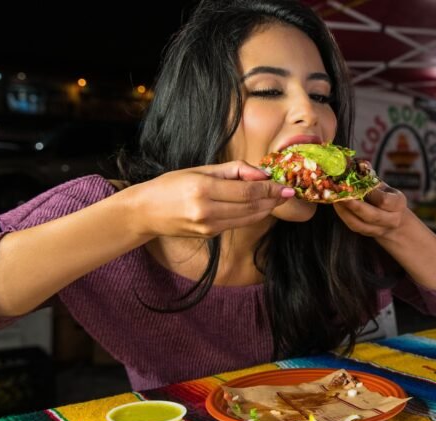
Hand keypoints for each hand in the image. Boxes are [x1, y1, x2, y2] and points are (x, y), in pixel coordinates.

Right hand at [129, 160, 294, 237]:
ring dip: (266, 209)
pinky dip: (252, 215)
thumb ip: (233, 170)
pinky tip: (260, 207)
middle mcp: (206, 210)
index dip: (270, 189)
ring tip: (279, 198)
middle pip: (251, 207)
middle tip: (289, 192)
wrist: (145, 212)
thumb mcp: (199, 169)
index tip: (286, 185)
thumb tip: (261, 173)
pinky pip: (237, 223)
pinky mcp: (209, 235)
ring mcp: (208, 226)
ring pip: (248, 218)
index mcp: (203, 188)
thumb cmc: (171, 185)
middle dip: (273, 199)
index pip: (247, 191)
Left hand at [333, 183, 407, 239]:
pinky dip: (343, 215)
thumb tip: (359, 163)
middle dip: (354, 205)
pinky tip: (336, 205)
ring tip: (334, 198)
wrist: (394, 219)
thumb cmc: (386, 196)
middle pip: (372, 216)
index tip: (358, 184)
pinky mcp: (367, 233)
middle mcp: (392, 219)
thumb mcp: (384, 186)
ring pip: (359, 224)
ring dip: (344, 211)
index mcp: (398, 204)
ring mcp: (379, 229)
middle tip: (340, 194)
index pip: (384, 201)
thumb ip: (371, 177)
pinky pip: (353, 226)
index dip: (370, 194)